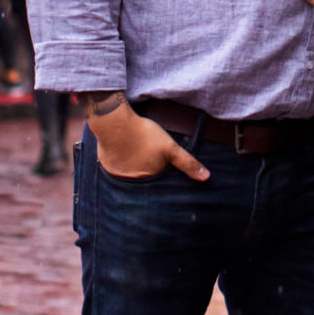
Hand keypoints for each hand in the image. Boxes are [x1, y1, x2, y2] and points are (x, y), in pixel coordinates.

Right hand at [90, 100, 208, 181]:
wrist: (114, 123)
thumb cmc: (144, 135)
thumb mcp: (170, 147)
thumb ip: (187, 163)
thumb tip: (206, 177)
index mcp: (147, 181)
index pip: (158, 190)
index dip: (162, 185)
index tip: (164, 180)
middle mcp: (131, 183)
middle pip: (143, 184)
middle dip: (148, 179)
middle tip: (149, 165)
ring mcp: (117, 176)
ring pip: (129, 177)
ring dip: (134, 172)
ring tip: (138, 160)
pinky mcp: (107, 167)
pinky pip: (117, 170)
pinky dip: (122, 165)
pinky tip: (125, 155)